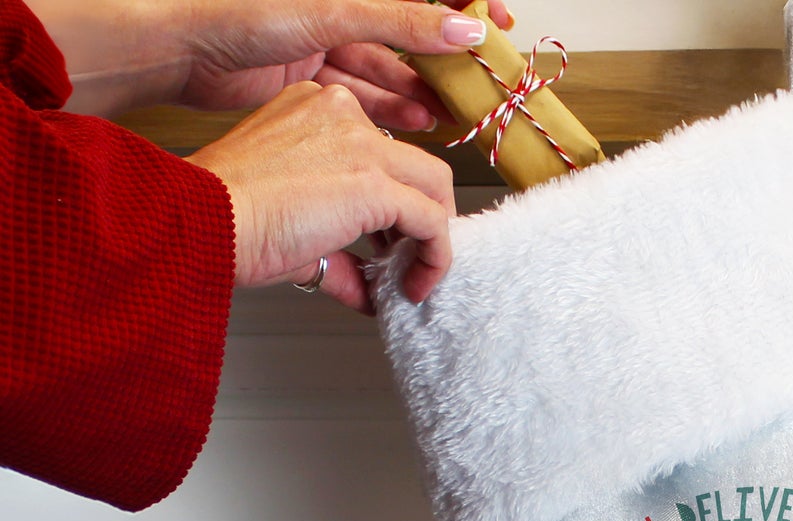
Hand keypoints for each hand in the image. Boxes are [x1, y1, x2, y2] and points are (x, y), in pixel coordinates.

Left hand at [179, 0, 515, 131]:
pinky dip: (389, 108)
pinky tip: (413, 120)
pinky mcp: (310, 76)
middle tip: (475, 84)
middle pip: (408, 32)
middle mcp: (338, 6)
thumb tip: (462, 29)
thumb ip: (401, 21)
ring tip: (445, 113)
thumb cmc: (238, 12)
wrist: (181, 50)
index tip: (495, 24)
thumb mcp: (332, 12)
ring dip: (418, 91)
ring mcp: (324, 40)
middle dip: (443, 60)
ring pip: (386, 67)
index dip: (462, 3)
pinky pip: (362, 92)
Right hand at [189, 82, 456, 311]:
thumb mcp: (293, 225)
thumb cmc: (227, 219)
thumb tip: (365, 290)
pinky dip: (434, 259)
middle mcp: (341, 113)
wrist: (202, 220)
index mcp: (316, 110)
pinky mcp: (373, 183)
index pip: (382, 152)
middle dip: (423, 217)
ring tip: (412, 278)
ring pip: (435, 187)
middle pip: (417, 165)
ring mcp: (360, 143)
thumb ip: (338, 253)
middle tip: (407, 260)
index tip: (386, 243)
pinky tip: (414, 286)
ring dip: (434, 238)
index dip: (394, 204)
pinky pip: (432, 222)